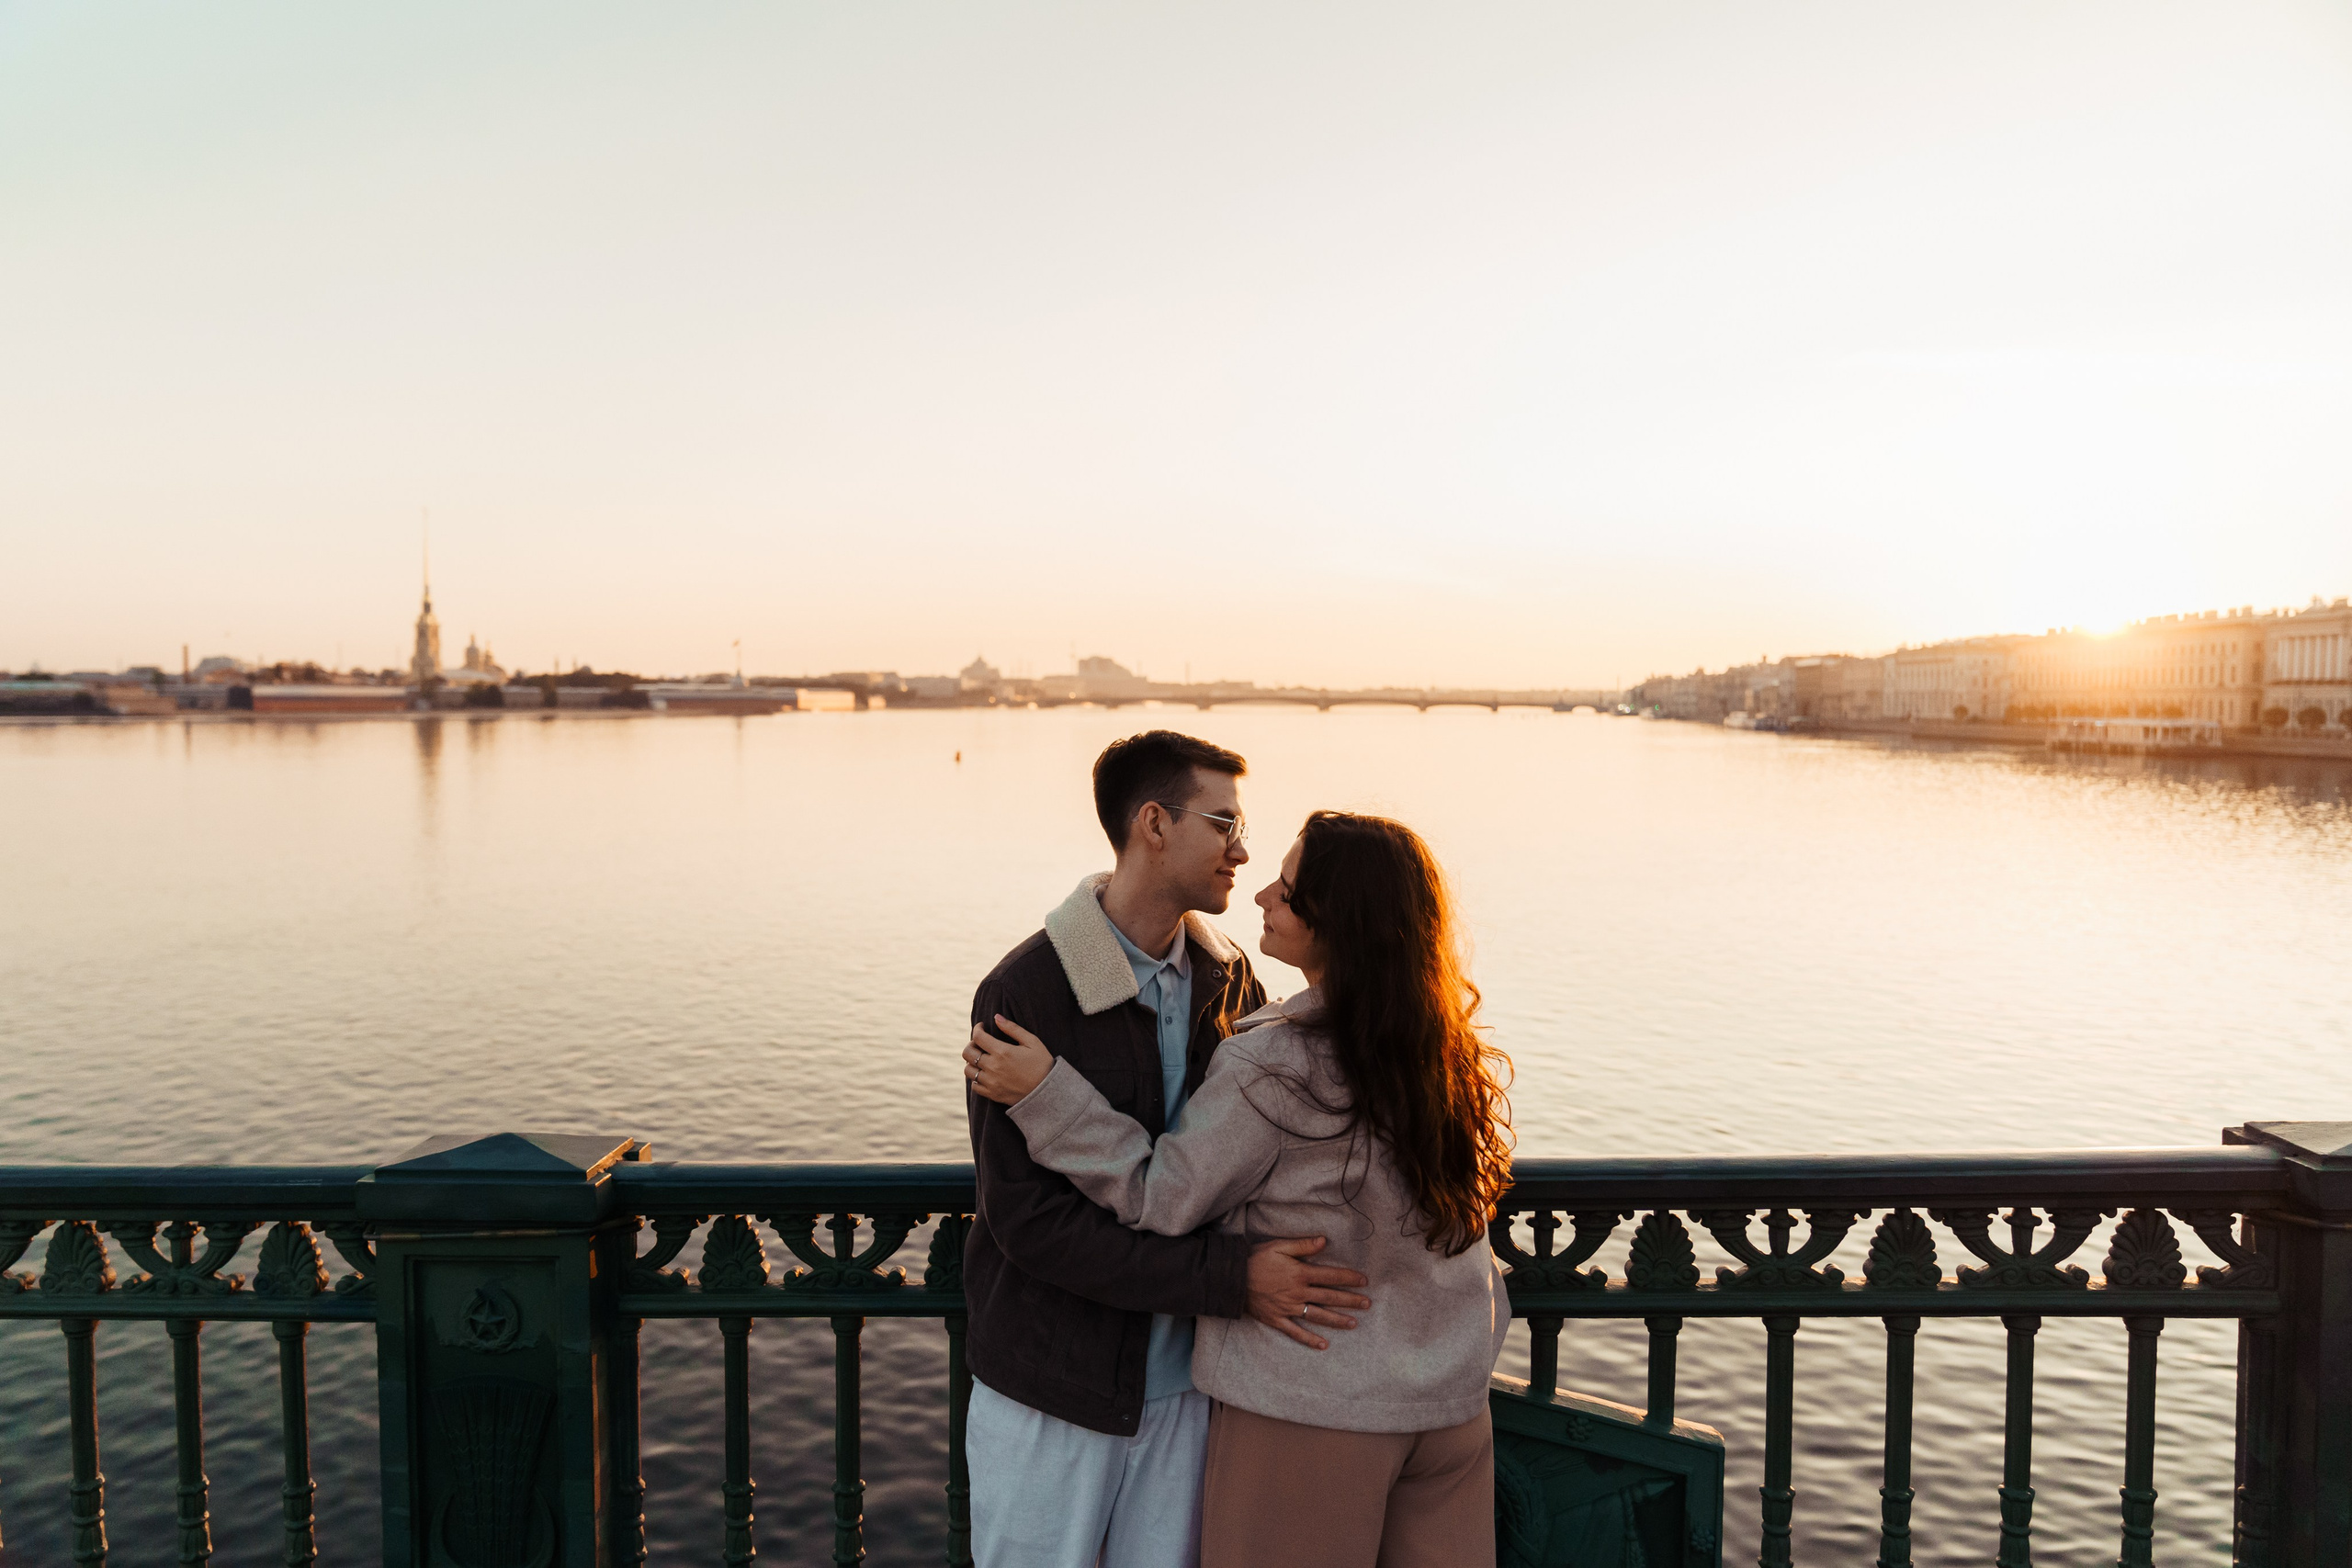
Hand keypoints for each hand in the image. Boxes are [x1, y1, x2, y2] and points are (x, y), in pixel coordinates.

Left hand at [964, 1015, 1054, 1104]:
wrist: (1048, 1092)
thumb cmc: (1042, 1064)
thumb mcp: (1032, 1042)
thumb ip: (1013, 1028)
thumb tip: (996, 1017)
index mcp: (1002, 1052)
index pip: (978, 1037)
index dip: (977, 1029)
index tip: (982, 1027)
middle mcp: (993, 1067)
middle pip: (968, 1053)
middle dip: (971, 1044)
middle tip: (980, 1043)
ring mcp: (991, 1082)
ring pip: (968, 1070)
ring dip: (971, 1062)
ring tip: (981, 1059)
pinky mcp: (993, 1094)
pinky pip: (975, 1086)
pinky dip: (976, 1078)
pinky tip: (985, 1074)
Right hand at [1246, 1236, 1369, 1350]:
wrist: (1231, 1279)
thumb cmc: (1255, 1259)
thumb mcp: (1279, 1246)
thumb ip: (1303, 1245)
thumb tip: (1324, 1241)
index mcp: (1300, 1273)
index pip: (1331, 1276)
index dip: (1349, 1278)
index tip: (1364, 1281)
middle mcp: (1298, 1293)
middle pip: (1329, 1297)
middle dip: (1350, 1301)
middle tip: (1367, 1304)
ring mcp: (1288, 1309)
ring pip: (1318, 1316)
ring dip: (1337, 1320)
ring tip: (1354, 1324)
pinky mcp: (1277, 1320)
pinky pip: (1296, 1332)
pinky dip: (1309, 1340)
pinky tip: (1323, 1346)